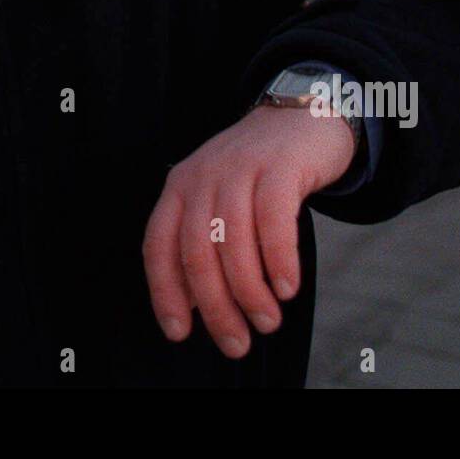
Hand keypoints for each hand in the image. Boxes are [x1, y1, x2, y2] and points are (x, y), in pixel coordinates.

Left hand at [141, 104, 356, 358]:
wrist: (301, 117)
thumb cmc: (259, 173)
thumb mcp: (219, 199)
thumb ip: (205, 243)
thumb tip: (198, 305)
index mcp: (180, 187)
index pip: (158, 245)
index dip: (165, 292)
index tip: (179, 332)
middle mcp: (203, 176)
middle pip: (197, 251)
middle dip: (216, 306)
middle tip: (237, 342)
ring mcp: (240, 168)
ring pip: (233, 241)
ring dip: (250, 291)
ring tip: (267, 320)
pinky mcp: (280, 166)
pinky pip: (274, 221)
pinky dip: (279, 261)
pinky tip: (287, 287)